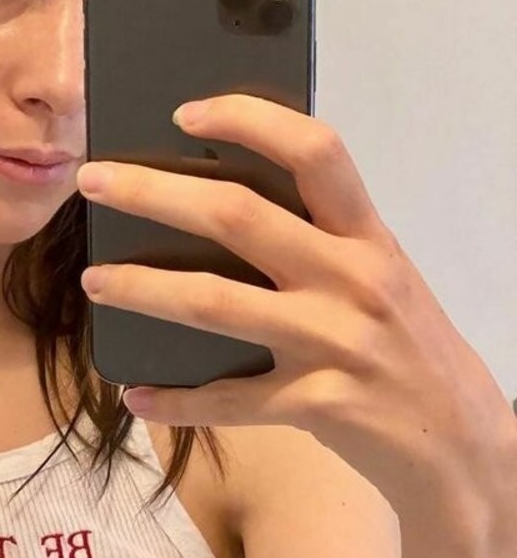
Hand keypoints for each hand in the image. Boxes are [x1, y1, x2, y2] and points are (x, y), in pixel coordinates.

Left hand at [75, 93, 513, 516]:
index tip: (184, 113)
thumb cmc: (405, 348)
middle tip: (94, 181)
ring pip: (216, 303)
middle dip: (154, 193)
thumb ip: (318, 241)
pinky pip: (231, 401)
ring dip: (142, 289)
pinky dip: (178, 400)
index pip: (315, 151)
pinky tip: (136, 394)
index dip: (248, 120)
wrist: (463, 445)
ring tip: (94, 281)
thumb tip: (217, 203)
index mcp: (367, 236)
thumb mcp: (376, 278)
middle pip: (238, 217)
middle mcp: (354, 279)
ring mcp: (337, 343)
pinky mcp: (321, 404)